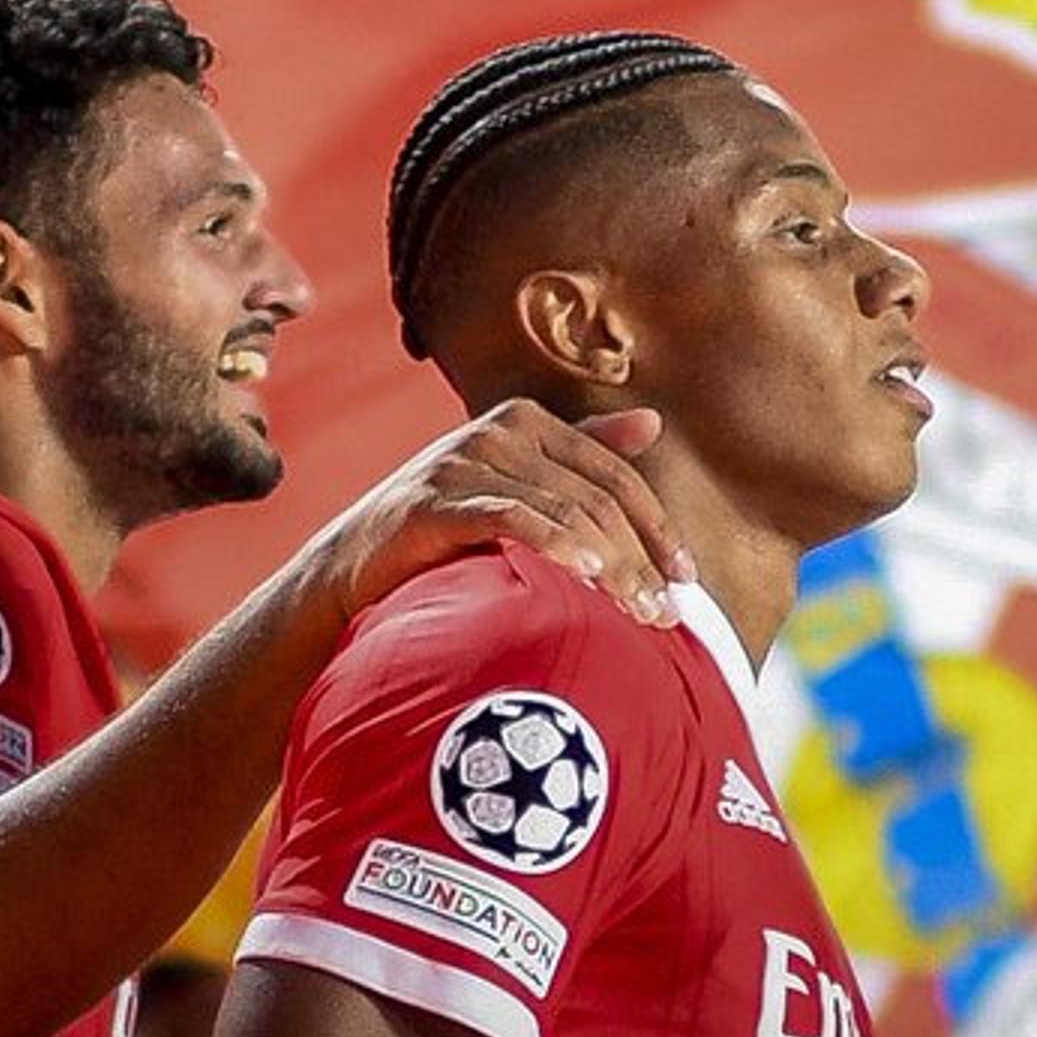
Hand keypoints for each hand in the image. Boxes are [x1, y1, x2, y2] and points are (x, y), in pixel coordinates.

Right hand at [310, 402, 684, 622]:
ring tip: (640, 612)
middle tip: (667, 616)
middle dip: (639, 559)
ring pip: (564, 511)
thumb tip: (653, 421)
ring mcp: (464, 460)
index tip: (687, 578)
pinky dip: (555, 544)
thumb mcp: (514, 485)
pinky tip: (586, 576)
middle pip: (595, 497)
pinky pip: (512, 519)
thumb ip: (580, 451)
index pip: (613, 474)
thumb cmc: (442, 531)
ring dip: (611, 567)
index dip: (656, 526)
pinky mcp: (435, 500)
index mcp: (526, 420)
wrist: (350, 568)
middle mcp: (498, 430)